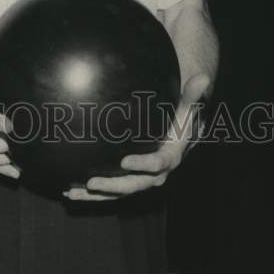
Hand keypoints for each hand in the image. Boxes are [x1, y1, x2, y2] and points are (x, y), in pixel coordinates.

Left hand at [64, 73, 209, 200]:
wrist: (179, 137)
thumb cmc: (181, 118)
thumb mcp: (187, 106)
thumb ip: (192, 94)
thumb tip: (204, 77)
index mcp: (171, 156)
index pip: (158, 163)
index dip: (143, 164)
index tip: (123, 161)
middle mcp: (156, 174)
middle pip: (136, 185)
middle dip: (114, 186)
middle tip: (92, 183)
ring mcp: (141, 179)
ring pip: (120, 193)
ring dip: (97, 196)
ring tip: (73, 192)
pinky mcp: (129, 180)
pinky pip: (111, 191)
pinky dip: (91, 195)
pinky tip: (69, 191)